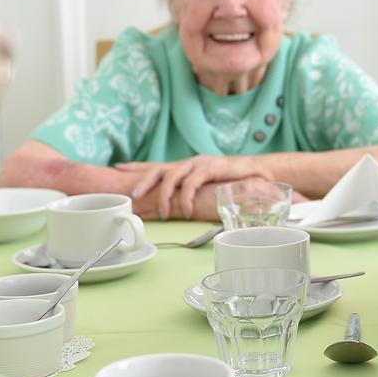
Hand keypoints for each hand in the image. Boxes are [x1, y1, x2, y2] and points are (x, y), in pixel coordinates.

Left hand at [116, 155, 274, 218]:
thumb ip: (191, 195)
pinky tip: (185, 210)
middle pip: (158, 169)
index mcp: (185, 167)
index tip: (118, 168)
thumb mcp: (208, 188)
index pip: (156, 165)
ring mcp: (198, 164)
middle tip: (132, 196)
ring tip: (164, 213)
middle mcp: (188, 163)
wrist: (259, 172)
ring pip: (172, 177)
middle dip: (142, 181)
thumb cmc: (233, 181)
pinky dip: (186, 198)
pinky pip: (191, 183)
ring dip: (165, 196)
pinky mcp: (210, 168)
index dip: (136, 166)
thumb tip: (175, 209)